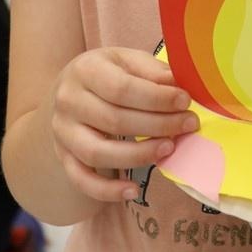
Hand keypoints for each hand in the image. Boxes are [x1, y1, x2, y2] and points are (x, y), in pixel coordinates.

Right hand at [48, 47, 197, 202]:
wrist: (69, 89)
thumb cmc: (107, 73)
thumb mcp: (127, 60)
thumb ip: (152, 72)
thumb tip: (181, 86)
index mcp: (85, 70)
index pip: (122, 88)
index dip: (157, 98)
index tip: (185, 101)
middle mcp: (68, 101)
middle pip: (114, 120)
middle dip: (158, 125)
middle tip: (188, 125)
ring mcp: (62, 132)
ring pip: (97, 153)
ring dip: (138, 156)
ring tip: (169, 149)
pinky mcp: (63, 156)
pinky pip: (81, 180)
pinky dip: (106, 191)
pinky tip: (133, 191)